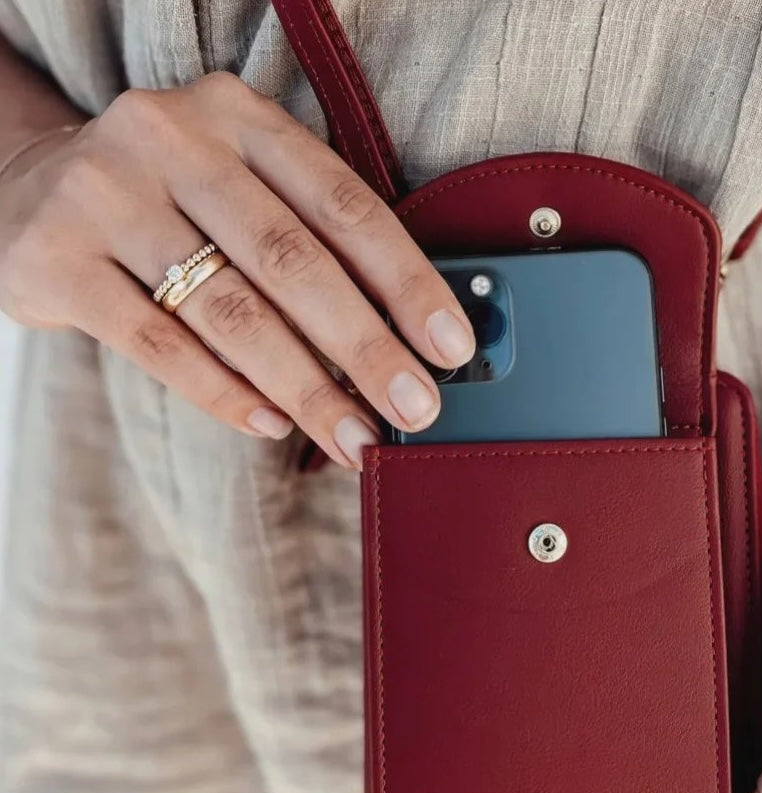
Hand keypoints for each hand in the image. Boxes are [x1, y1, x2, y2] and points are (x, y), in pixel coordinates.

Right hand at [0, 73, 475, 465]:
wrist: (22, 192)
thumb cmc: (169, 205)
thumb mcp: (240, 192)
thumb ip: (311, 246)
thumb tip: (405, 344)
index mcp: (238, 117)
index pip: (345, 206)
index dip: (408, 282)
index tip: (452, 349)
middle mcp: (171, 139)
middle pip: (293, 262)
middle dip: (367, 349)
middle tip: (416, 412)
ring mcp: (105, 194)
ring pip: (231, 311)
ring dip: (308, 389)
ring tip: (356, 439)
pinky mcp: (55, 258)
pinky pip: (160, 345)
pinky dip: (226, 393)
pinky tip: (274, 425)